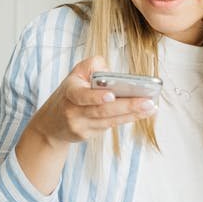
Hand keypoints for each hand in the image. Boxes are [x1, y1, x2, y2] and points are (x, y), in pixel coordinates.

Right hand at [29, 55, 157, 145]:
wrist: (51, 124)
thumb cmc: (69, 94)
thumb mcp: (74, 75)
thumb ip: (92, 66)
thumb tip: (111, 71)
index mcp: (70, 93)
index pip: (82, 96)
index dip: (96, 97)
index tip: (111, 95)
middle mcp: (74, 112)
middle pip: (103, 110)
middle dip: (127, 106)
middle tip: (147, 102)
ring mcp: (81, 126)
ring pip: (110, 120)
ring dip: (133, 114)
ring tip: (150, 107)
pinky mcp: (88, 135)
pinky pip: (110, 126)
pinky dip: (127, 119)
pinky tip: (142, 114)